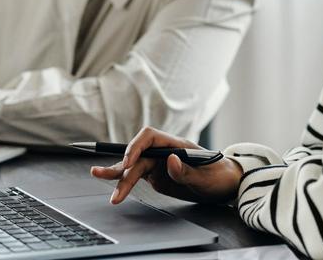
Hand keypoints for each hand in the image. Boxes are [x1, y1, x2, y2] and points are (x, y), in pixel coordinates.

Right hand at [90, 126, 242, 205]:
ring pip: (134, 166)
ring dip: (118, 173)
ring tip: (97, 174)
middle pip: (138, 155)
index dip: (136, 146)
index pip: (150, 137)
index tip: (130, 162)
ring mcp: (159, 163)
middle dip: (124, 169)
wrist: (225, 184)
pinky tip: (110, 179)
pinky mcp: (157, 175)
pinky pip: (136, 175)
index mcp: (177, 144)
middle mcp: (165, 151)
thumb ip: (187, 171)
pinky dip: (123, 179)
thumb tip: (170, 160)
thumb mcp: (206, 177)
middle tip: (113, 186)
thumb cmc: (219, 175)